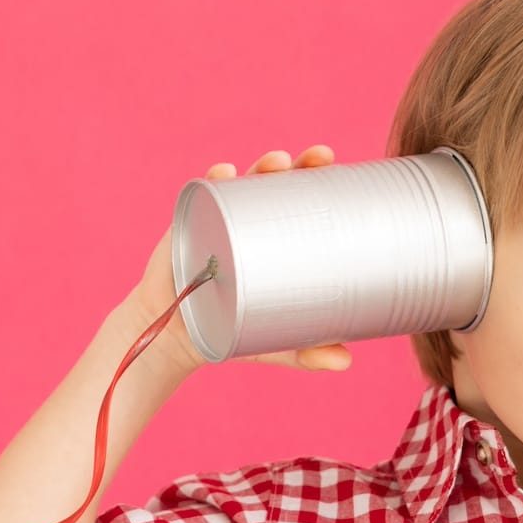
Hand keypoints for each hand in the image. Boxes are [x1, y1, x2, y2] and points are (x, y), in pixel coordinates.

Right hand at [123, 145, 353, 375]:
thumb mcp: (274, 341)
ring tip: (276, 163)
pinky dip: (212, 181)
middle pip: (274, 184)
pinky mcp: (189, 228)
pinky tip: (224, 172)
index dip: (317, 180)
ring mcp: (217, 222)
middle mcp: (246, 223)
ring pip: (241, 185)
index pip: (298, 201)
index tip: (335, 165)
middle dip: (295, 165)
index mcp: (273, 239)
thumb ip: (306, 351)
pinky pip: (201, 198)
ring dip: (259, 167)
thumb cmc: (231, 329)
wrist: (176, 338)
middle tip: (315, 158)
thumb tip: (345, 364)